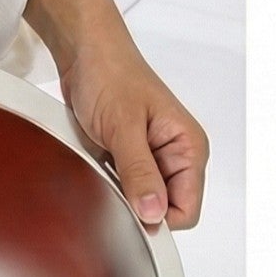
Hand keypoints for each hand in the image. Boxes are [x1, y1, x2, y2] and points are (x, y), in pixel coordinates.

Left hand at [25, 0, 208, 228]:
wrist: (86, 56)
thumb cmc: (111, 77)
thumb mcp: (124, 127)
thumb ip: (139, 172)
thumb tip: (153, 214)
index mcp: (189, 148)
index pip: (187, 210)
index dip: (159, 220)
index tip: (130, 214)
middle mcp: (175, 158)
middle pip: (163, 213)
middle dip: (137, 211)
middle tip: (110, 187)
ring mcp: (151, 162)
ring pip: (141, 206)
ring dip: (120, 200)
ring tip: (102, 172)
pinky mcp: (128, 163)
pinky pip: (122, 193)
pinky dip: (108, 190)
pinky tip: (96, 172)